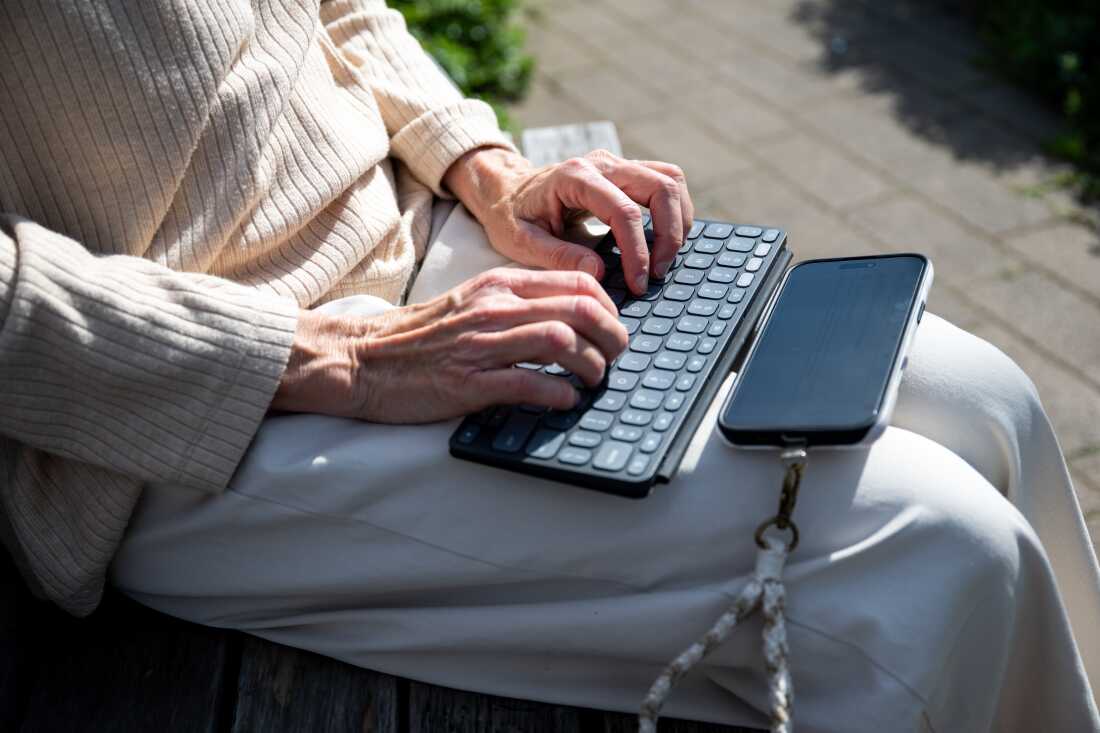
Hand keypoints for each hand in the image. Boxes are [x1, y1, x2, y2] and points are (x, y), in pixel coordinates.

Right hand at [271, 268, 628, 422]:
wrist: (361, 358)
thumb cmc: (419, 337)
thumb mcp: (472, 304)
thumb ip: (516, 306)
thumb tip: (569, 321)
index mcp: (499, 285)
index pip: (577, 281)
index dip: (610, 307)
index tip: (613, 328)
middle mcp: (494, 308)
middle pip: (579, 309)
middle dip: (612, 336)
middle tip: (616, 357)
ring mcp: (480, 343)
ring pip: (561, 340)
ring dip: (591, 364)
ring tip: (593, 380)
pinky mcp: (467, 382)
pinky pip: (528, 381)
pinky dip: (558, 392)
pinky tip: (565, 399)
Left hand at [444, 147, 693, 295]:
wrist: (506, 190)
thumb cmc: (511, 217)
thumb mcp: (520, 242)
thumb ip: (556, 257)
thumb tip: (599, 272)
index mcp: (574, 177)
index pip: (623, 211)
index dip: (638, 250)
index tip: (639, 282)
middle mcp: (601, 163)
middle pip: (660, 186)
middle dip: (670, 233)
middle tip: (658, 273)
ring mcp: (616, 164)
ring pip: (670, 178)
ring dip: (679, 219)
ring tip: (665, 259)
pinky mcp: (625, 172)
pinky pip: (664, 182)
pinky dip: (674, 210)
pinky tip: (664, 241)